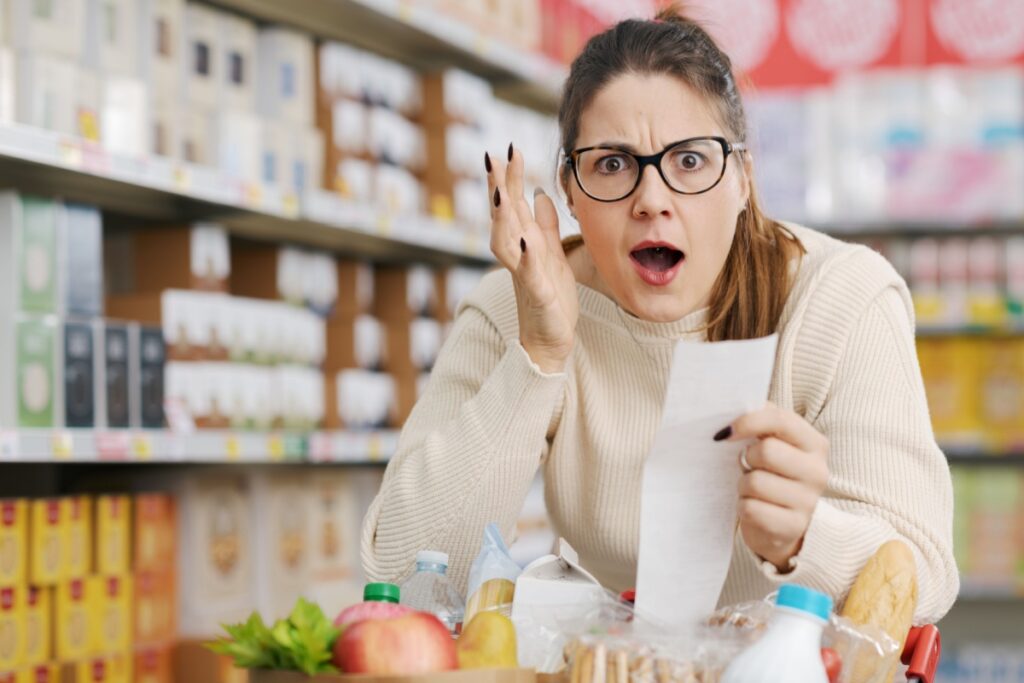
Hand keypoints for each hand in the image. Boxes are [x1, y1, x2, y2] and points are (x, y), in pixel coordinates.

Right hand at [486, 144, 578, 372]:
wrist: (548, 341)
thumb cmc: (550, 299)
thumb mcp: (553, 255)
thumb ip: (545, 225)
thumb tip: (541, 194)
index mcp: (524, 242)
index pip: (513, 204)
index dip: (510, 178)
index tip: (508, 149)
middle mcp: (518, 255)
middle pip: (503, 216)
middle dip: (499, 188)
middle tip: (494, 158)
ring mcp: (523, 273)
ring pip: (505, 242)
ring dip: (502, 219)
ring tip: (501, 195)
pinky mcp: (535, 293)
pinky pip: (527, 273)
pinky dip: (525, 258)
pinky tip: (527, 242)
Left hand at [718, 402, 829, 571]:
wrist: (783, 526)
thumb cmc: (773, 476)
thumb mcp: (773, 445)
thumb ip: (762, 421)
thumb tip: (736, 404)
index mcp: (814, 443)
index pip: (780, 420)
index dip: (748, 422)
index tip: (725, 432)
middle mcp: (818, 471)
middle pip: (766, 451)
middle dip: (746, 459)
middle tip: (748, 467)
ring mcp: (808, 502)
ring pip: (755, 482)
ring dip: (743, 486)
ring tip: (753, 490)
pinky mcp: (793, 527)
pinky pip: (751, 509)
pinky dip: (744, 508)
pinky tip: (756, 508)